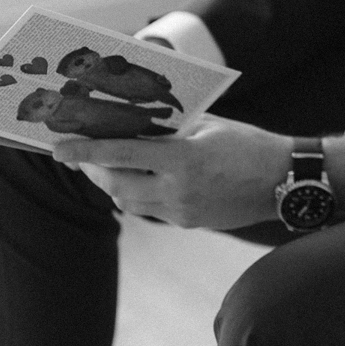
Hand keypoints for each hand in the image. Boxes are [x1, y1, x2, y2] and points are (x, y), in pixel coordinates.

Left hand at [55, 116, 291, 229]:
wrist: (285, 180)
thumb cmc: (249, 144)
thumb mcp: (209, 125)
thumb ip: (171, 127)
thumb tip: (134, 122)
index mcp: (184, 158)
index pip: (121, 154)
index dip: (86, 153)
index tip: (58, 150)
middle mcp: (179, 189)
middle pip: (116, 186)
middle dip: (94, 172)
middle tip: (80, 158)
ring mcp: (183, 211)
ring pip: (129, 203)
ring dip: (113, 186)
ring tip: (107, 168)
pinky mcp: (189, 223)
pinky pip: (151, 210)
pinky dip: (139, 194)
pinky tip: (143, 179)